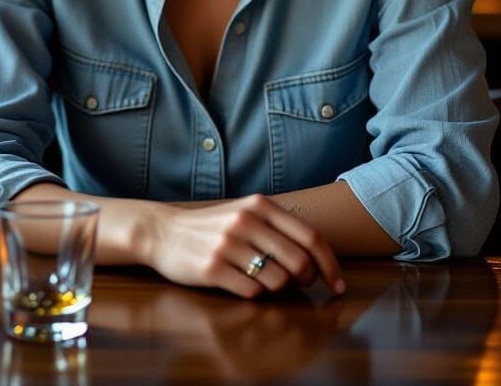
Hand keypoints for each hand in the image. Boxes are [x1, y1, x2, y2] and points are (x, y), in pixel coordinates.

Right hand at [141, 193, 345, 298]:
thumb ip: (278, 226)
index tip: (337, 284)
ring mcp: (228, 245)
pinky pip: (252, 292)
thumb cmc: (213, 227)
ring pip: (278, 281)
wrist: (163, 232)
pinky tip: (243, 284)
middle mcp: (246, 221)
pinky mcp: (212, 268)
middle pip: (299, 262)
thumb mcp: (245, 213)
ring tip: (264, 281)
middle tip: (300, 285)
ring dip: (279, 289)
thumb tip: (318, 255)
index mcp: (260, 205)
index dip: (330, 264)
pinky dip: (255, 294)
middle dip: (307, 280)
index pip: (310, 237)